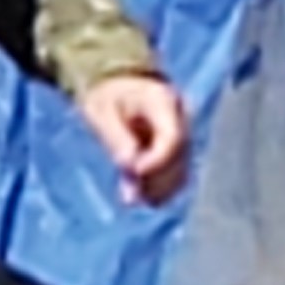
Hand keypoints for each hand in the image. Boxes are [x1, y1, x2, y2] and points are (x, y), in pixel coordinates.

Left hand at [77, 70, 189, 206]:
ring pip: (181, 171)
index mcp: (162, 101)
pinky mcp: (177, 151)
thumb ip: (116, 138)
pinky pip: (175, 176)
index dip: (158, 161)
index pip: (173, 138)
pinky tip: (136, 195)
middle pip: (179, 158)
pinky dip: (158, 190)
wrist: (116, 87)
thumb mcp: (102, 111)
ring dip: (157, 190)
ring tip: (130, 197)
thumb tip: (131, 166)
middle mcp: (180, 119)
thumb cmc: (106, 96)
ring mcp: (182, 135)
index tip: (135, 173)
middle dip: (155, 180)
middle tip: (129, 195)